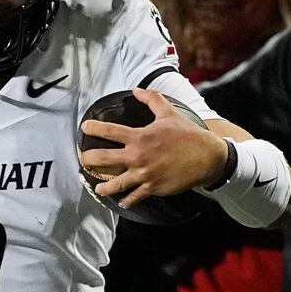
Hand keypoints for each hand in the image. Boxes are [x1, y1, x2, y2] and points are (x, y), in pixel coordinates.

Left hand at [79, 88, 226, 207]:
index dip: (94, 128)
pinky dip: (126, 200)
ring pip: (116, 184)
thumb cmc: (188, 135)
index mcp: (140, 137)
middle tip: (83, 161)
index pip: (110, 131)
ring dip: (103, 187)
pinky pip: (134, 197)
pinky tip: (121, 202)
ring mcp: (144, 173)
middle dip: (89, 160)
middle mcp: (138, 156)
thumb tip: (137, 90)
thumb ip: (152, 100)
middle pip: (104, 159)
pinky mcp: (153, 187)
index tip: (84, 127)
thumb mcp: (169, 113)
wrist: (207, 157)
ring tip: (98, 188)